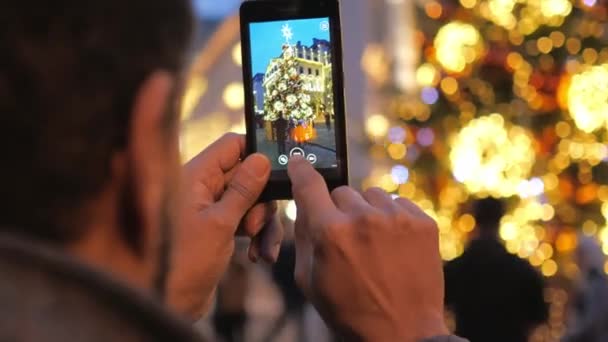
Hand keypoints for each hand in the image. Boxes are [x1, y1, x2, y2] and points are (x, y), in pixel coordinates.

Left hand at [168, 133, 283, 318]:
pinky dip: (257, 235)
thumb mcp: (220, 224)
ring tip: (261, 247)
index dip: (256, 154)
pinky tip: (260, 256)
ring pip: (251, 200)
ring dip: (262, 222)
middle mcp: (202, 187)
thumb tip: (261, 159)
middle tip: (254, 226)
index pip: (231, 146)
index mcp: (196, 176)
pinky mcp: (217, 227)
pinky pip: (246, 220)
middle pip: (246, 175)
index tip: (276, 173)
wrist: (168, 305)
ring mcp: (211, 208)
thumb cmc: (183, 264)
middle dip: (260, 200)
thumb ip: (243, 190)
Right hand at [288, 157, 447, 340]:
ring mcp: (397, 218)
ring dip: (367, 212)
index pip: (309, 184)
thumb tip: (304, 206)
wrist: (403, 333)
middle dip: (338, 210)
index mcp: (330, 233)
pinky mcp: (422, 223)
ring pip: (370, 195)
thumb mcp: (310, 280)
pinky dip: (392, 217)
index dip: (301, 170)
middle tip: (347, 239)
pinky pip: (398, 202)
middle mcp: (363, 218)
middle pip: (341, 192)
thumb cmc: (350, 310)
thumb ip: (303, 237)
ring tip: (373, 243)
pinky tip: (393, 244)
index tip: (300, 161)